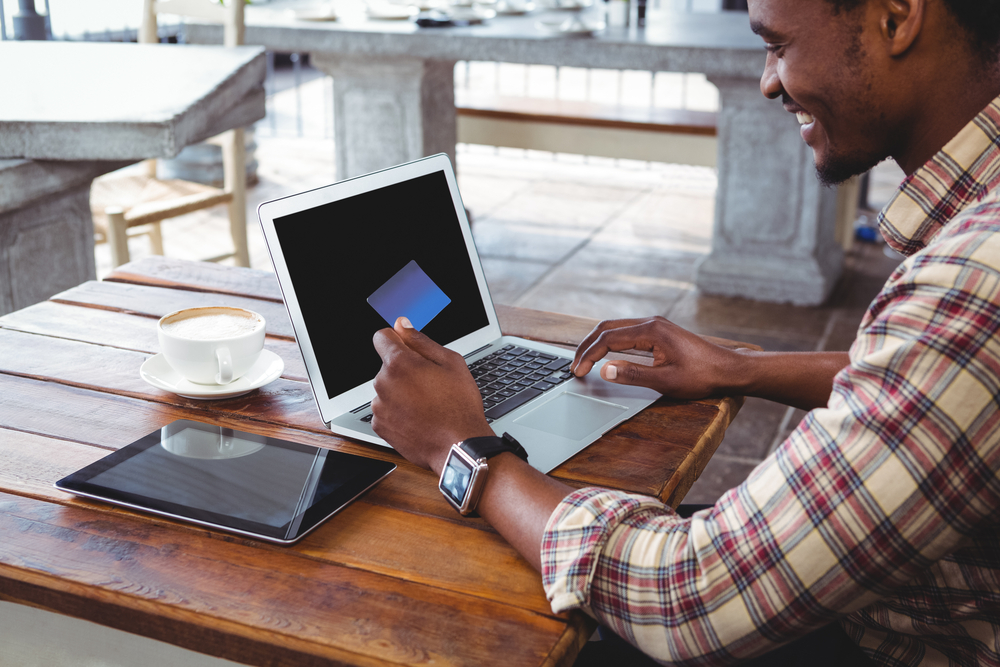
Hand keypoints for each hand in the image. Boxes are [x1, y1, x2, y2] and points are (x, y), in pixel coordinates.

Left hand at [371, 317, 493, 472]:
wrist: (458, 446)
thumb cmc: (459, 405)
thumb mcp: (450, 363)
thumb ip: (421, 341)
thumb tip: (402, 324)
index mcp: (399, 363)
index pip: (382, 337)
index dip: (397, 340)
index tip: (409, 349)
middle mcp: (382, 383)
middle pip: (387, 366)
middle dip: (405, 370)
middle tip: (431, 385)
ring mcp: (379, 406)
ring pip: (387, 389)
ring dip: (401, 392)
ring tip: (427, 405)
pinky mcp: (380, 426)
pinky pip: (386, 410)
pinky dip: (398, 412)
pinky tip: (418, 418)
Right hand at [572, 316, 743, 398]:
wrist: (728, 370)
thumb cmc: (702, 376)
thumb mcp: (665, 381)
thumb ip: (632, 374)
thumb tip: (604, 370)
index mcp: (650, 330)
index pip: (607, 339)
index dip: (588, 356)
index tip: (578, 372)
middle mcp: (650, 322)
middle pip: (606, 328)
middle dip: (586, 346)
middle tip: (574, 366)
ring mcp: (654, 325)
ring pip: (615, 328)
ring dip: (597, 343)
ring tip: (584, 362)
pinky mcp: (658, 332)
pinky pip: (626, 332)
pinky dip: (609, 342)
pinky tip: (605, 354)